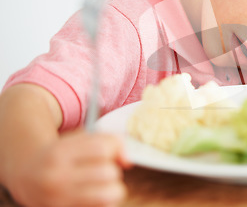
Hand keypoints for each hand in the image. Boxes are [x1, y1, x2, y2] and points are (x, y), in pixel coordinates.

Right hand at [9, 130, 130, 206]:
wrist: (26, 176)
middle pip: (109, 173)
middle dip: (113, 170)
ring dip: (113, 189)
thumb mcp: (75, 139)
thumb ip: (105, 141)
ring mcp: (59, 200)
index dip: (115, 148)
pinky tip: (95, 197)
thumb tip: (128, 161)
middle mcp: (57, 177)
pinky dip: (105, 202)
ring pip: (109, 195)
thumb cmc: (59, 154)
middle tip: (104, 171)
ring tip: (104, 185)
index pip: (103, 148)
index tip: (111, 152)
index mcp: (59, 153)